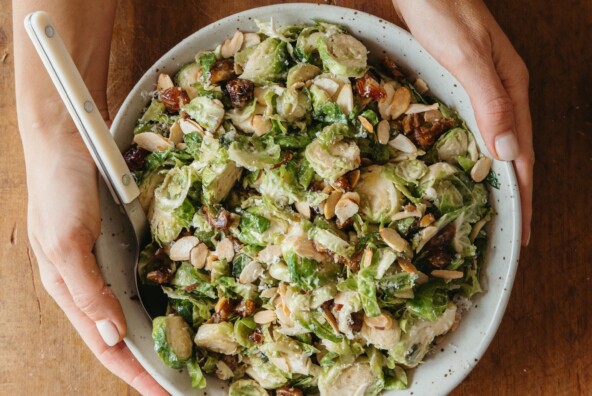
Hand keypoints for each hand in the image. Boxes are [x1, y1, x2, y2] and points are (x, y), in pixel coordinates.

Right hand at [25, 123, 167, 394]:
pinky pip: (149, 276)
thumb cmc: (57, 190)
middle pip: (126, 334)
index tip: (166, 395)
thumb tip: (111, 335)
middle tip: (189, 380)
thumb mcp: (65, 243)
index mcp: (72, 291)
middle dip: (154, 362)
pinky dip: (167, 295)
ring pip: (139, 308)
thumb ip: (86, 291)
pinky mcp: (126, 241)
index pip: (107, 346)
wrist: (67, 139)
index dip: (135, 375)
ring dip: (163, 333)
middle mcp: (94, 282)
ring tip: (193, 353)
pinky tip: (187, 302)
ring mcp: (111, 261)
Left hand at [393, 0, 533, 244]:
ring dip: (498, 178)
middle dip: (517, 195)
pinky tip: (467, 165)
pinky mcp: (462, 84)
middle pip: (514, 154)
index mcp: (510, 90)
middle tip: (514, 232)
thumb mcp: (467, 57)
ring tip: (495, 210)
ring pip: (496, 143)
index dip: (524, 196)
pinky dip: (476, 154)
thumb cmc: (444, 11)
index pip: (522, 155)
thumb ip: (490, 103)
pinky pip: (476, 129)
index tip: (524, 231)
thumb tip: (509, 153)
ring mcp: (483, 89)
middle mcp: (502, 93)